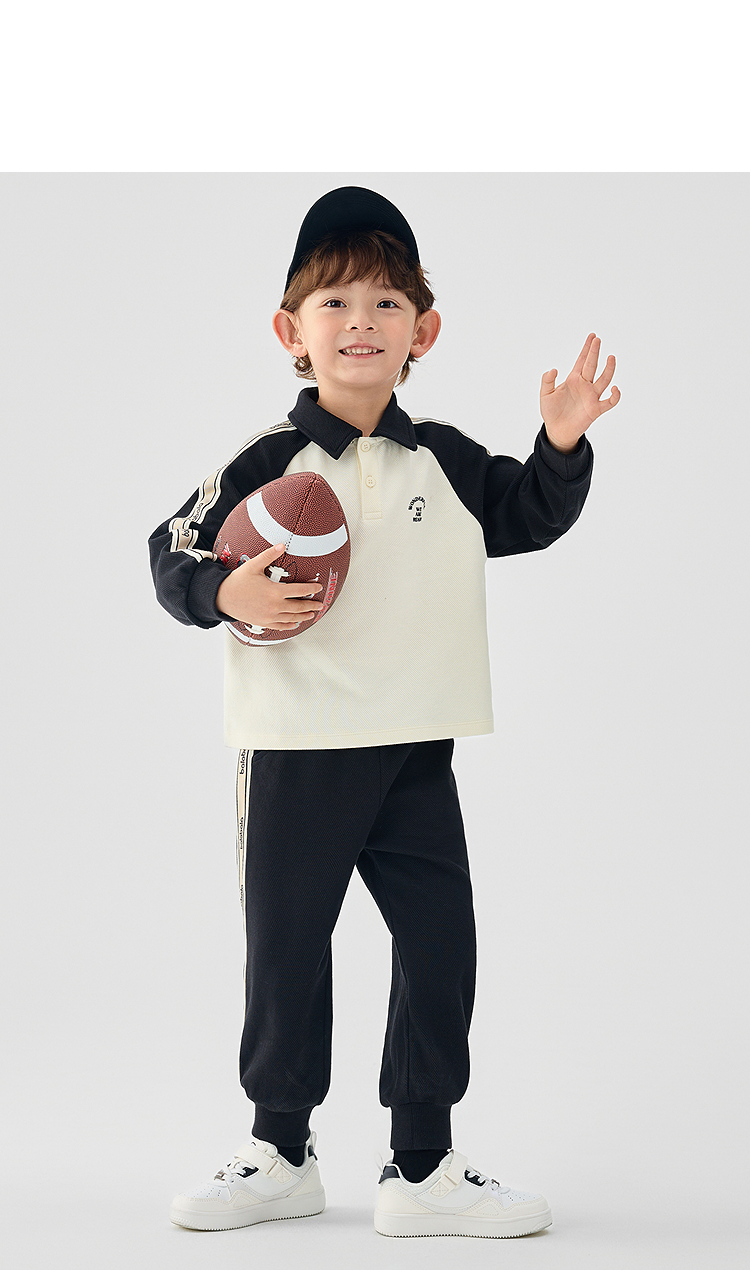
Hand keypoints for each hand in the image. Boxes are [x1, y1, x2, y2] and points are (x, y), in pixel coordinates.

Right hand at [216, 543, 324, 628]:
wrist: (222, 597)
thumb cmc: (237, 581)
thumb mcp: (253, 565)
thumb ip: (269, 555)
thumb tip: (282, 545)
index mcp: (275, 592)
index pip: (299, 591)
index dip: (311, 589)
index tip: (319, 588)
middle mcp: (274, 606)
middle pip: (299, 607)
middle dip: (312, 605)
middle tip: (320, 604)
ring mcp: (269, 616)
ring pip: (292, 618)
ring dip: (304, 616)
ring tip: (312, 614)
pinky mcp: (263, 622)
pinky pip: (280, 626)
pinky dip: (290, 626)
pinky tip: (295, 624)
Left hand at [540, 333, 619, 452]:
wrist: (557, 430)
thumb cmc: (551, 412)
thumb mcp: (545, 394)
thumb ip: (547, 381)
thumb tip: (553, 369)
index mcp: (574, 379)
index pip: (582, 360)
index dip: (587, 348)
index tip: (592, 336)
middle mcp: (585, 385)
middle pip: (592, 365)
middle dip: (594, 352)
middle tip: (598, 340)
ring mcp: (592, 396)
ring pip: (604, 379)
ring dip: (608, 369)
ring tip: (611, 357)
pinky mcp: (596, 409)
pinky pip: (609, 402)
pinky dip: (615, 396)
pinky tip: (614, 388)